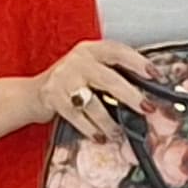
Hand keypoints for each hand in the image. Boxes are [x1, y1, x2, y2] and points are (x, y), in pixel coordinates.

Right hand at [26, 38, 155, 140]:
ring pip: (93, 102)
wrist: (32, 93)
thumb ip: (111, 72)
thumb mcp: (89, 68)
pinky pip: (77, 117)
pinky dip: (91, 129)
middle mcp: (78, 61)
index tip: (155, 75)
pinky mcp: (54, 98)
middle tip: (147, 108)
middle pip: (110, 79)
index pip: (119, 51)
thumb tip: (145, 88)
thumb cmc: (69, 81)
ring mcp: (64, 79)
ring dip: (109, 121)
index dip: (138, 62)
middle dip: (131, 96)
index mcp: (91, 50)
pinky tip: (100, 137)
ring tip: (120, 132)